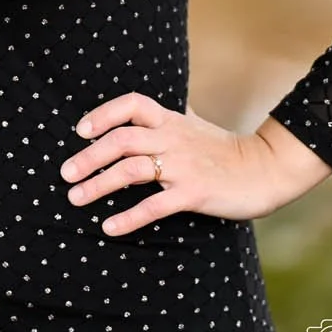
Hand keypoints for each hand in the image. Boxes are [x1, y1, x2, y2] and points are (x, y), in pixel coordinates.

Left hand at [59, 91, 331, 235]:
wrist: (265, 169)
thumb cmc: (225, 150)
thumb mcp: (195, 125)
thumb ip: (170, 117)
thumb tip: (145, 110)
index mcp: (172, 121)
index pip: (132, 105)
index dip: (104, 114)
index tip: (81, 130)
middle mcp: (173, 139)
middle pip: (121, 140)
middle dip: (89, 157)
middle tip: (66, 174)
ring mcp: (183, 167)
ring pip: (131, 170)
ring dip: (99, 184)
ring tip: (76, 198)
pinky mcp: (194, 194)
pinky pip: (154, 206)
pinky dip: (128, 217)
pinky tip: (109, 227)